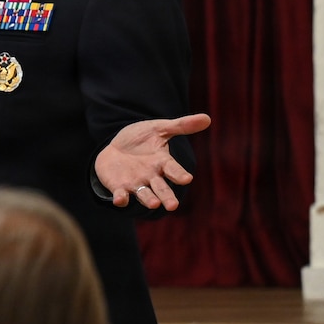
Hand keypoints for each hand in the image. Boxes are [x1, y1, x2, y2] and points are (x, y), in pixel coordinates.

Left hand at [95, 114, 210, 209]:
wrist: (116, 147)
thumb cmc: (141, 139)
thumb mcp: (159, 129)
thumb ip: (181, 126)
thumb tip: (207, 118)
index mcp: (163, 162)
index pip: (173, 169)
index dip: (179, 174)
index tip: (187, 179)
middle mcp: (152, 176)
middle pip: (162, 189)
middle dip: (167, 197)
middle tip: (172, 205)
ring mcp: (136, 183)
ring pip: (145, 195)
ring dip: (149, 200)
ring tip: (154, 204)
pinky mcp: (119, 187)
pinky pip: (121, 195)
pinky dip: (121, 199)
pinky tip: (119, 200)